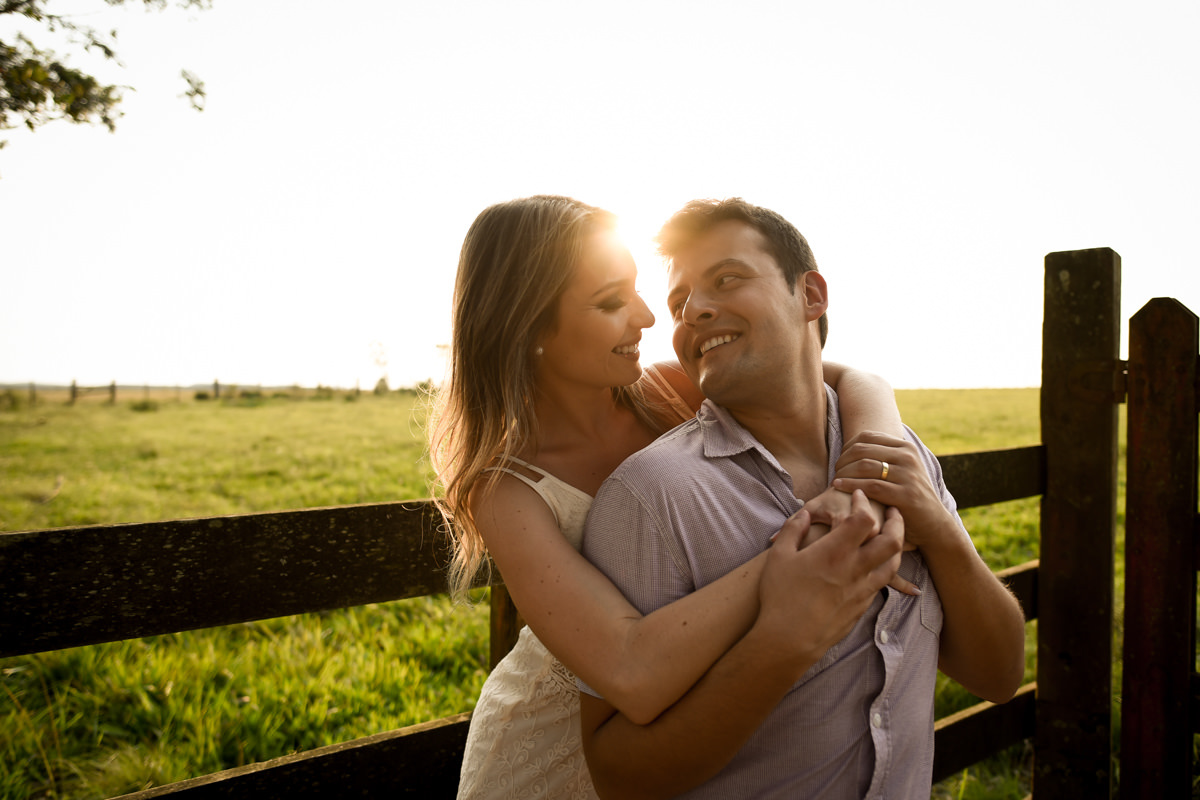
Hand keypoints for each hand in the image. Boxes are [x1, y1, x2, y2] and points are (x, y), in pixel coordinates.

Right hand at [757, 491, 903, 664]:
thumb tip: (803, 514)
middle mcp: (855, 569)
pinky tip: (878, 565)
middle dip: (897, 522)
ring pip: (893, 564)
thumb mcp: (779, 555)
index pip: (863, 519)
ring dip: (897, 546)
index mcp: (834, 552)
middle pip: (892, 541)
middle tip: (893, 512)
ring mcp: (862, 589)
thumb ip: (793, 529)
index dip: (863, 503)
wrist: (789, 638)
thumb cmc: (780, 595)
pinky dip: (886, 568)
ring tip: (894, 536)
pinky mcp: (862, 606)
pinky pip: (882, 583)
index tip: (857, 496)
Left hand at [833, 431, 959, 550]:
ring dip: (844, 473)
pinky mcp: (906, 495)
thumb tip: (851, 446)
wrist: (933, 524)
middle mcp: (908, 457)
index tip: (839, 461)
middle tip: (835, 472)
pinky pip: (870, 486)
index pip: (867, 437)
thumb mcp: (900, 470)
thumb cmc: (907, 496)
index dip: (847, 447)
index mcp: (906, 447)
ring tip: (835, 480)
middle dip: (843, 460)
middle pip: (862, 450)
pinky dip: (850, 485)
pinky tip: (838, 487)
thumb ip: (882, 457)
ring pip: (864, 466)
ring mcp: (908, 475)